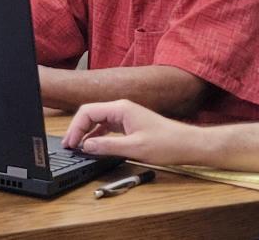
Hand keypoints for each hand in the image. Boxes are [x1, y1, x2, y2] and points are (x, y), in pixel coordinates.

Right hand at [63, 99, 210, 162]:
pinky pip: (106, 127)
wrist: (188, 144)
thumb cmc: (167, 143)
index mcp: (120, 108)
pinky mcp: (129, 125)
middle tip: (70, 145)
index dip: (75, 127)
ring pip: (97, 121)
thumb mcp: (134, 148)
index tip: (70, 142)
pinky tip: (94, 146)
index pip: (87, 112)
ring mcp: (125, 116)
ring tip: (78, 147)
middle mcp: (121, 109)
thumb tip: (86, 146)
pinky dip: (97, 136)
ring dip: (86, 133)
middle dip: (77, 129)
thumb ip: (107, 146)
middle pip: (90, 114)